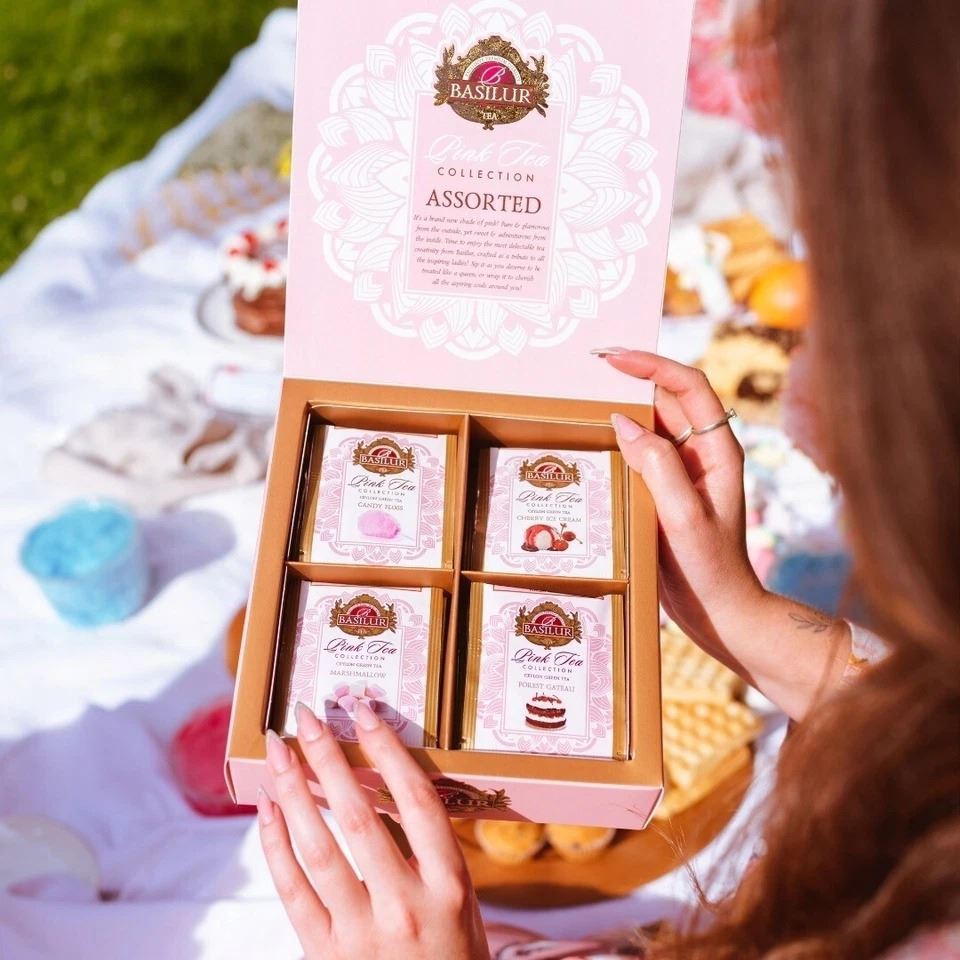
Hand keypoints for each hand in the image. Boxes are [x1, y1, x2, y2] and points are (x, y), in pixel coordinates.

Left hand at [258, 702, 489, 959]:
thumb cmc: (454, 956)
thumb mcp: (463, 903)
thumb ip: (430, 850)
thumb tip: (387, 782)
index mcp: (449, 887)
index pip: (417, 802)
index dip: (388, 750)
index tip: (363, 711)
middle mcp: (405, 906)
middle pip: (359, 816)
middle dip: (328, 757)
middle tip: (306, 715)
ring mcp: (360, 934)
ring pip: (318, 848)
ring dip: (294, 791)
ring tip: (278, 749)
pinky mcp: (323, 955)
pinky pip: (292, 891)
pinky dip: (275, 844)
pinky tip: (267, 808)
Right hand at [606, 350, 762, 663]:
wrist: (720, 613)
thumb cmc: (710, 568)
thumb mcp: (683, 516)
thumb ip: (656, 465)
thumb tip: (622, 422)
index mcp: (718, 451)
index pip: (689, 387)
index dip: (653, 365)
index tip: (614, 358)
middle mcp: (702, 455)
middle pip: (667, 400)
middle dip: (632, 380)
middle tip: (588, 371)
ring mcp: (684, 474)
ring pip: (650, 427)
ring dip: (621, 411)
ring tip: (585, 401)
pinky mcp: (666, 493)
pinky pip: (640, 456)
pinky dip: (618, 444)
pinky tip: (594, 446)